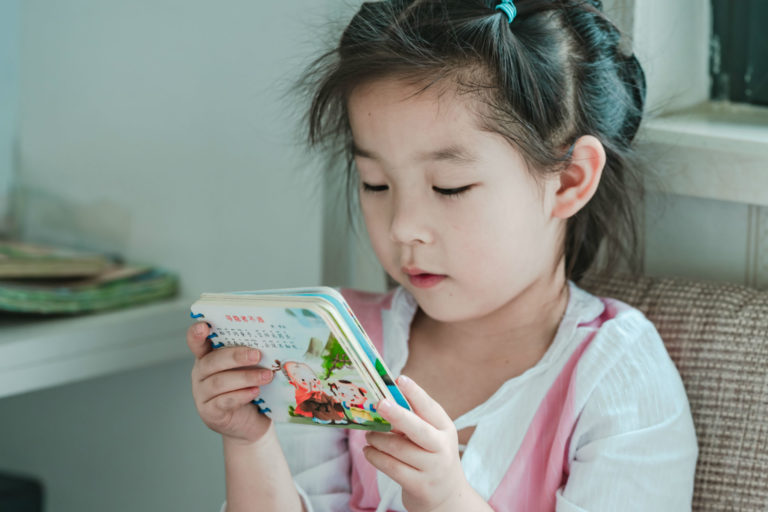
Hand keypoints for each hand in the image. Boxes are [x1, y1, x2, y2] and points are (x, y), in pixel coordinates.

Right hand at [187, 322, 273, 444]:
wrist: (250, 422)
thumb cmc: (250, 388)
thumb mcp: (249, 368)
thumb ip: (251, 355)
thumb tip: (270, 341)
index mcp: (208, 357)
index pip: (196, 343)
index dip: (196, 334)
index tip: (204, 326)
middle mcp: (201, 374)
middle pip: (211, 362)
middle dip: (235, 356)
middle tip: (257, 354)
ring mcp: (202, 394)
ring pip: (219, 382)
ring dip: (245, 377)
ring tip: (266, 376)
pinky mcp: (210, 412)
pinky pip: (224, 401)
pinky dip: (241, 395)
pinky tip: (255, 391)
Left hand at [363, 376, 485, 511]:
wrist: (447, 497)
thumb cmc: (433, 458)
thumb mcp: (432, 437)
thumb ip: (414, 421)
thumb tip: (384, 404)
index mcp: (445, 428)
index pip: (430, 408)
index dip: (415, 392)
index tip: (400, 379)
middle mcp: (442, 448)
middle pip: (418, 429)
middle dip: (398, 415)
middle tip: (380, 404)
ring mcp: (432, 469)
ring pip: (398, 448)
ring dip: (378, 439)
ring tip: (369, 434)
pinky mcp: (419, 486)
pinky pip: (391, 467)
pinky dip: (375, 456)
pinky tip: (368, 451)